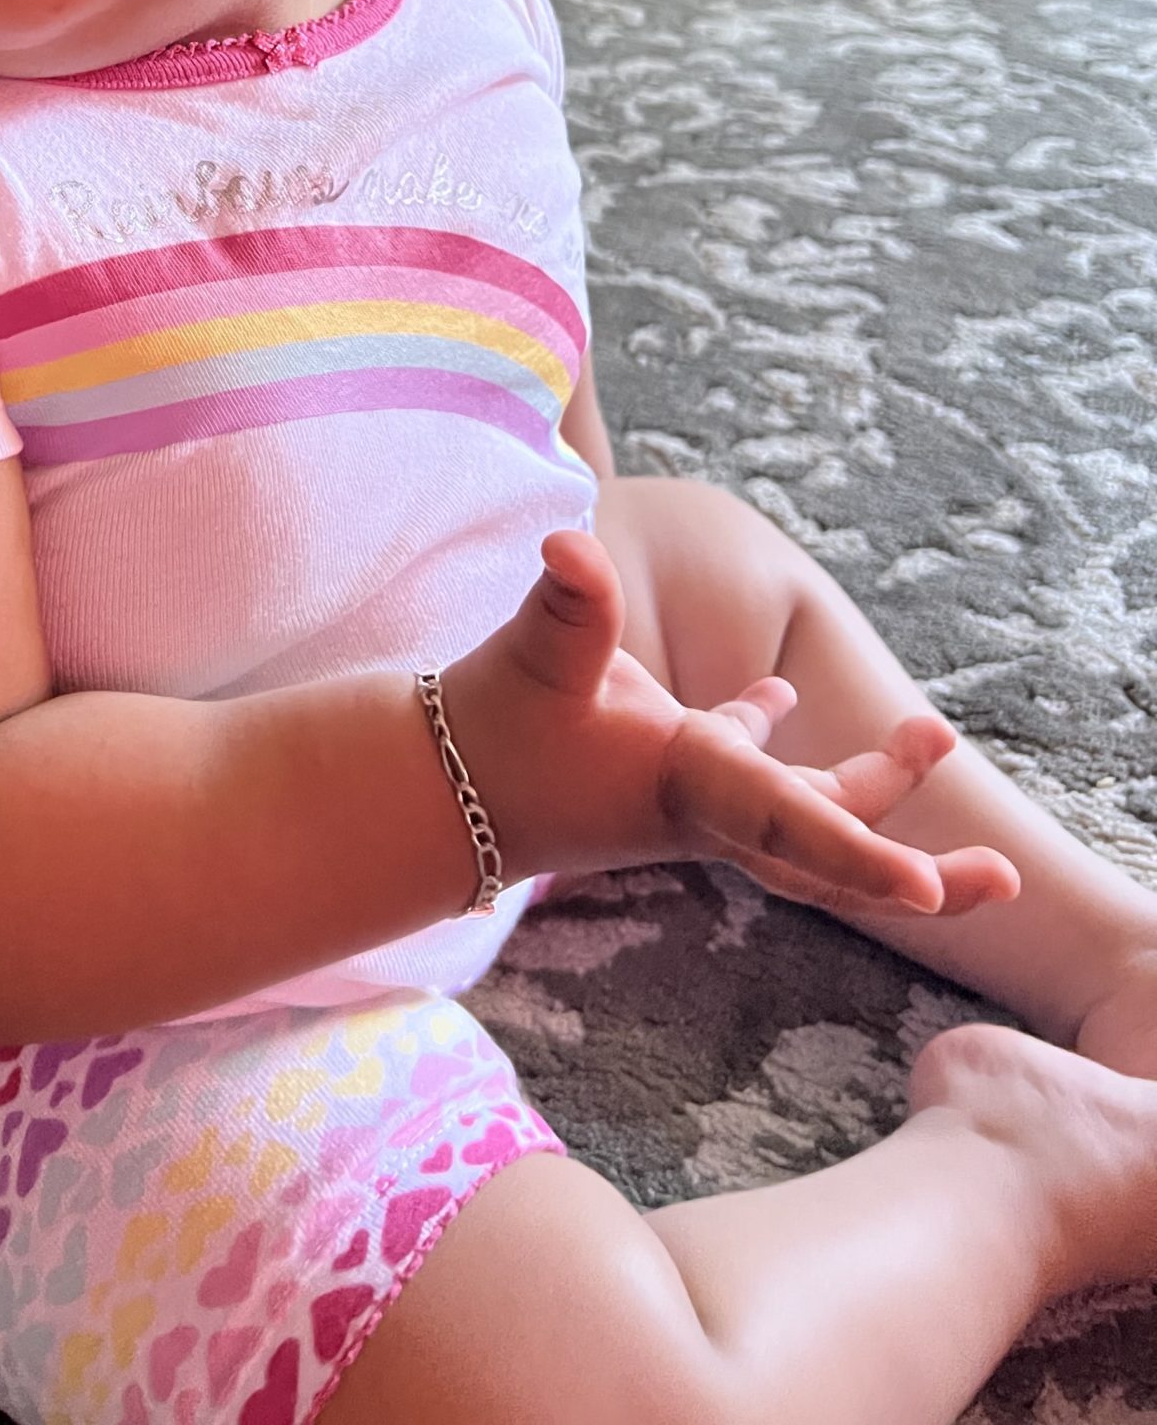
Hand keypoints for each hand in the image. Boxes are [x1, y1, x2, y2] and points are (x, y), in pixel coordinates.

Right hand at [441, 529, 1017, 918]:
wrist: (429, 786)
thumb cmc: (487, 728)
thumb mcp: (532, 658)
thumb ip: (566, 602)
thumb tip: (572, 546)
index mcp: (689, 784)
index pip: (790, 822)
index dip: (864, 852)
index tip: (930, 888)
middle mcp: (703, 808)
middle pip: (830, 852)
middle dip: (919, 865)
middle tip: (1005, 875)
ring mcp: (688, 798)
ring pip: (803, 815)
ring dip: (871, 792)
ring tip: (930, 738)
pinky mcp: (661, 774)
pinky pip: (748, 776)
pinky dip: (780, 747)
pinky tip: (786, 702)